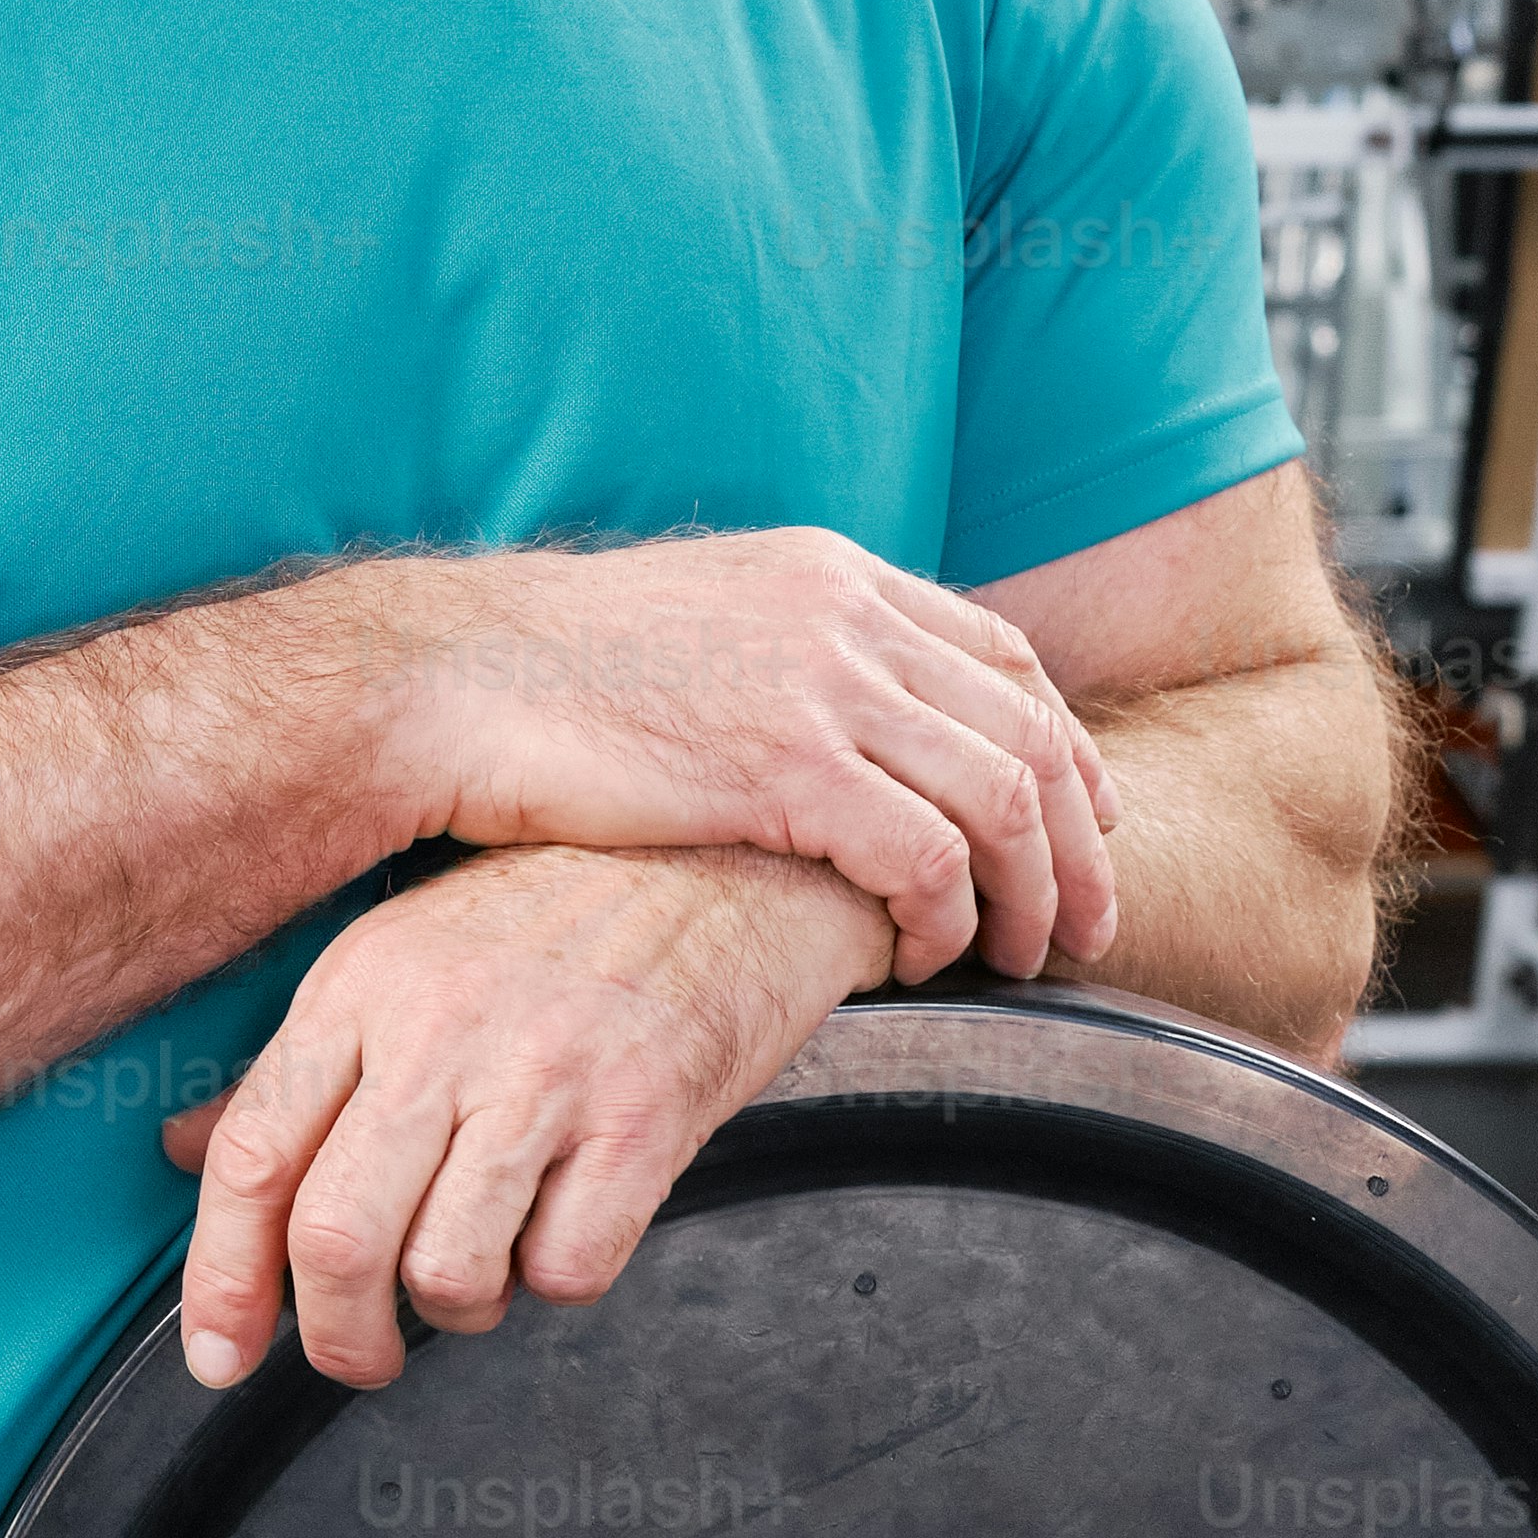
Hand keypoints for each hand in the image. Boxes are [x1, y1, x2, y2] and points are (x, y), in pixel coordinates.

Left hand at [161, 842, 893, 1392]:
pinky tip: (567, 1222)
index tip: (218, 1357)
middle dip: (336, 1336)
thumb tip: (187, 1151)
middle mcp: (441, 1030)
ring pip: (446, 1272)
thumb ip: (299, 1067)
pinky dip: (558, 1278)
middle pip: (335, 1239)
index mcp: (362, 987)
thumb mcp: (404, 955)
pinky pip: (566, 1269)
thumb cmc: (566, 905)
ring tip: (482, 1265)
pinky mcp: (647, 1118)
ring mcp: (546, 1074)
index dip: (221, 1282)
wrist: (736, 853)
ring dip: (457, 1308)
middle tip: (359, 1353)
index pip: (252, 1158)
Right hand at [358, 531, 1118, 985]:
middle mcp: (849, 617)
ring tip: (1025, 963)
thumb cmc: (546, 677)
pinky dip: (947, 920)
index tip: (1083, 822)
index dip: (1064, 746)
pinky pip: (927, 858)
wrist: (447, 680)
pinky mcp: (787, 768)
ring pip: (1002, 800)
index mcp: (833, 574)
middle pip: (1031, 731)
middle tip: (1089, 926)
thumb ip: (785, 653)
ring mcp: (824, 686)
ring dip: (1032, 895)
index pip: (1005, 656)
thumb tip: (831, 719)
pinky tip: (923, 963)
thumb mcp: (696, 624)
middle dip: (1080, 841)